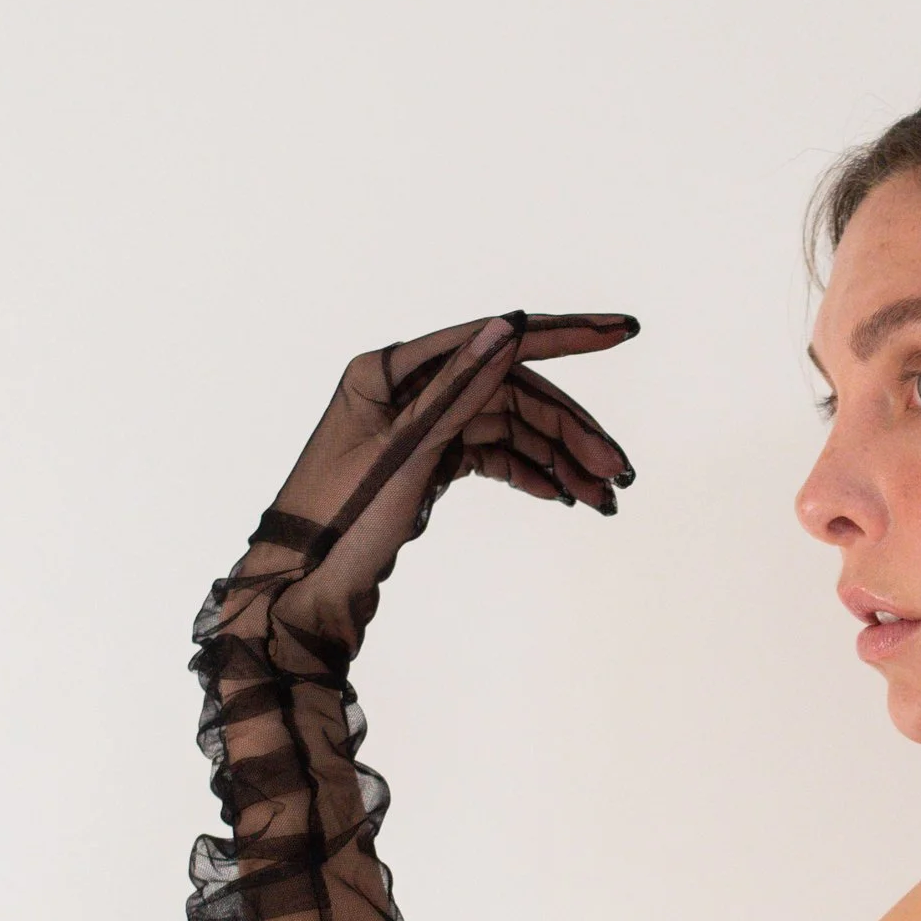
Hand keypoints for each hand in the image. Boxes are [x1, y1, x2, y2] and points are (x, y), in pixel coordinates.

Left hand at [234, 313, 638, 669]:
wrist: (302, 593)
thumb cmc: (337, 523)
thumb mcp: (404, 454)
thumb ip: (457, 390)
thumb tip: (508, 328)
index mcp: (389, 371)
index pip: (493, 340)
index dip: (563, 336)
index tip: (619, 333)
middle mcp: (405, 390)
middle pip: (511, 392)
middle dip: (570, 430)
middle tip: (618, 470)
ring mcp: (418, 426)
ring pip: (507, 429)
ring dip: (558, 459)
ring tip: (601, 497)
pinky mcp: (427, 461)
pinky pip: (491, 455)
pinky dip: (528, 473)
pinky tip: (562, 495)